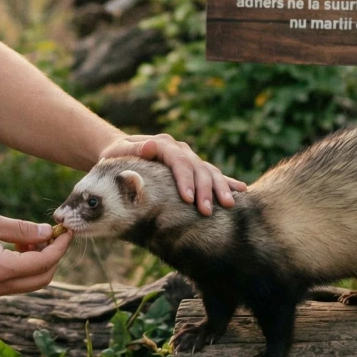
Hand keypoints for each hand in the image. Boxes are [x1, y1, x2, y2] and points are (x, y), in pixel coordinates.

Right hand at [0, 210, 72, 297]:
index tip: (66, 231)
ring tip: (28, 238)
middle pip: (42, 279)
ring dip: (38, 262)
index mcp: (0, 270)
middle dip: (52, 257)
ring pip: (29, 282)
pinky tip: (15, 246)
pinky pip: (15, 282)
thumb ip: (21, 229)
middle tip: (51, 234)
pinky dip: (23, 266)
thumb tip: (46, 233)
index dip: (59, 246)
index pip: (44, 263)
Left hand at [98, 134, 245, 215]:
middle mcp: (179, 149)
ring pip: (209, 171)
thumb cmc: (115, 157)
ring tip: (229, 205)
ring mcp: (189, 157)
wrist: (122, 152)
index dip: (185, 179)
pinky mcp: (194, 167)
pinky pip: (213, 174)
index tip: (188, 199)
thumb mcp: (118, 153)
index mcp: (162, 144)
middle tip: (207, 211)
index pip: (178, 161)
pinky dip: (227, 182)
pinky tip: (241, 190)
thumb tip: (149, 146)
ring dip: (220, 188)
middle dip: (204, 190)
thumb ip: (133, 150)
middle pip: (197, 168)